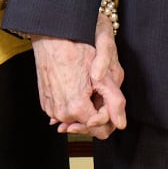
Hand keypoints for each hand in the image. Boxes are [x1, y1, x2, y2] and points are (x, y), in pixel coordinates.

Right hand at [33, 21, 125, 138]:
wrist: (53, 37)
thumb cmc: (77, 51)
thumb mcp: (103, 76)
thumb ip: (115, 102)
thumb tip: (121, 124)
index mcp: (76, 108)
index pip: (101, 131)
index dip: (109, 115)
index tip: (106, 96)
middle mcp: (61, 113)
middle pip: (87, 126)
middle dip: (96, 112)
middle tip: (97, 90)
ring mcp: (51, 109)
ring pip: (75, 120)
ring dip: (84, 108)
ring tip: (86, 86)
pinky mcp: (46, 103)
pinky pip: (63, 112)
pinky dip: (71, 104)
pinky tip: (75, 87)